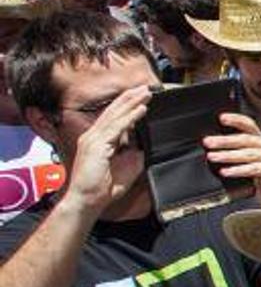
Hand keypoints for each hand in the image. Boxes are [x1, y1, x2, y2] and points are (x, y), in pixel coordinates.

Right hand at [62, 84, 151, 213]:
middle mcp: (93, 135)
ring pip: (116, 115)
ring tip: (146, 93)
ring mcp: (93, 139)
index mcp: (98, 139)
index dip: (127, 105)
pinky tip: (141, 109)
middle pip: (114, 111)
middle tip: (146, 87)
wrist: (88, 200)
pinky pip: (117, 127)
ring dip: (132, 103)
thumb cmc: (103, 187)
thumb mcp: (127, 165)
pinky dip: (130, 117)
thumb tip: (145, 143)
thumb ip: (134, 152)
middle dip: (130, 98)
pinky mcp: (97, 145)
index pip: (114, 117)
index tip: (142, 97)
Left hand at [205, 112, 260, 206]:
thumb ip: (236, 151)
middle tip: (208, 143)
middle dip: (224, 141)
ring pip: (248, 154)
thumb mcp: (247, 161)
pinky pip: (254, 169)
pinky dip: (238, 170)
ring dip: (228, 155)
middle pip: (246, 140)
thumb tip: (213, 146)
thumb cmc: (259, 176)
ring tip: (213, 157)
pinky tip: (226, 172)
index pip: (249, 125)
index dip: (236, 120)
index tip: (222, 118)